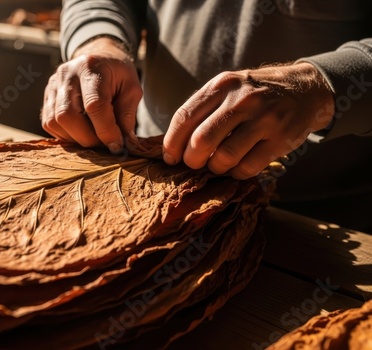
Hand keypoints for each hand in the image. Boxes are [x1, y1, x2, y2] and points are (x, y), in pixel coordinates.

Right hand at [41, 37, 141, 152]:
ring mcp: (53, 85)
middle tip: (105, 144)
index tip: (117, 145)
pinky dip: (66, 135)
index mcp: (91, 68)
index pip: (94, 105)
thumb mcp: (132, 88)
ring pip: (55, 122)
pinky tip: (81, 132)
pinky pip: (49, 124)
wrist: (98, 58)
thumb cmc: (117, 74)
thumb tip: (125, 142)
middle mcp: (67, 75)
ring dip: (76, 138)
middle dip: (88, 138)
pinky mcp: (46, 97)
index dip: (106, 130)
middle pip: (68, 116)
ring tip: (94, 138)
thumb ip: (128, 114)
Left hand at [162, 63, 334, 178]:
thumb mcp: (228, 88)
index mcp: (222, 85)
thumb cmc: (255, 93)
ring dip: (215, 168)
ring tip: (218, 163)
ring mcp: (263, 119)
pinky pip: (247, 168)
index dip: (172, 143)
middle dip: (192, 160)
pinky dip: (236, 173)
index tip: (170, 158)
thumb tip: (174, 143)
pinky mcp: (280, 139)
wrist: (305, 89)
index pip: (185, 117)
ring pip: (224, 158)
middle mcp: (242, 100)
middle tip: (195, 164)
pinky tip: (237, 166)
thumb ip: (203, 109)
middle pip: (201, 140)